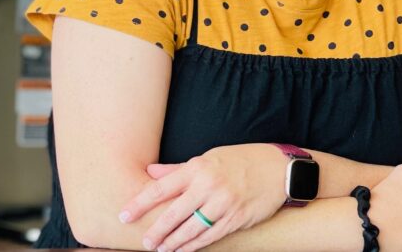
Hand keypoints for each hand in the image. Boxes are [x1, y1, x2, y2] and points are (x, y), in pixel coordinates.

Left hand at [118, 144, 286, 250]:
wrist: (277, 169)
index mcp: (197, 168)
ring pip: (192, 229)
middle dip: (156, 230)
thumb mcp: (207, 158)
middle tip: (144, 242)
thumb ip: (177, 169)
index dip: (140, 204)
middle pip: (174, 213)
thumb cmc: (238, 160)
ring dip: (174, 242)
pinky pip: (211, 236)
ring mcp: (223, 204)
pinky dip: (195, 245)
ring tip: (161, 249)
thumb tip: (150, 172)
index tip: (125, 215)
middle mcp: (208, 186)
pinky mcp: (236, 218)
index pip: (160, 188)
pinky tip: (183, 250)